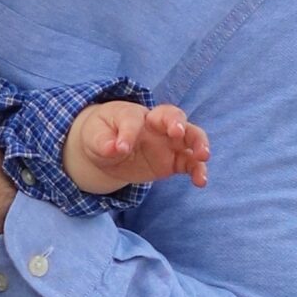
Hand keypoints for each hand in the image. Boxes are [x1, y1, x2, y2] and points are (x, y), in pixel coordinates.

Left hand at [64, 99, 210, 194]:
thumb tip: (114, 148)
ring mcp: (168, 142)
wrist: (108, 150)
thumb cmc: (101, 135)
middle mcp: (156, 125)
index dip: (128, 133)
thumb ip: (103, 142)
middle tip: (178, 133)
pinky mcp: (173, 161)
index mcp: (134, 115)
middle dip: (177, 122)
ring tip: (202, 156)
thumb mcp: (94, 137)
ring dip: (199, 144)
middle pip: (174, 116)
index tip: (120, 148)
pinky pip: (189, 163)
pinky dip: (197, 170)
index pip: (134, 119)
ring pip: (190, 136)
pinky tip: (200, 181)